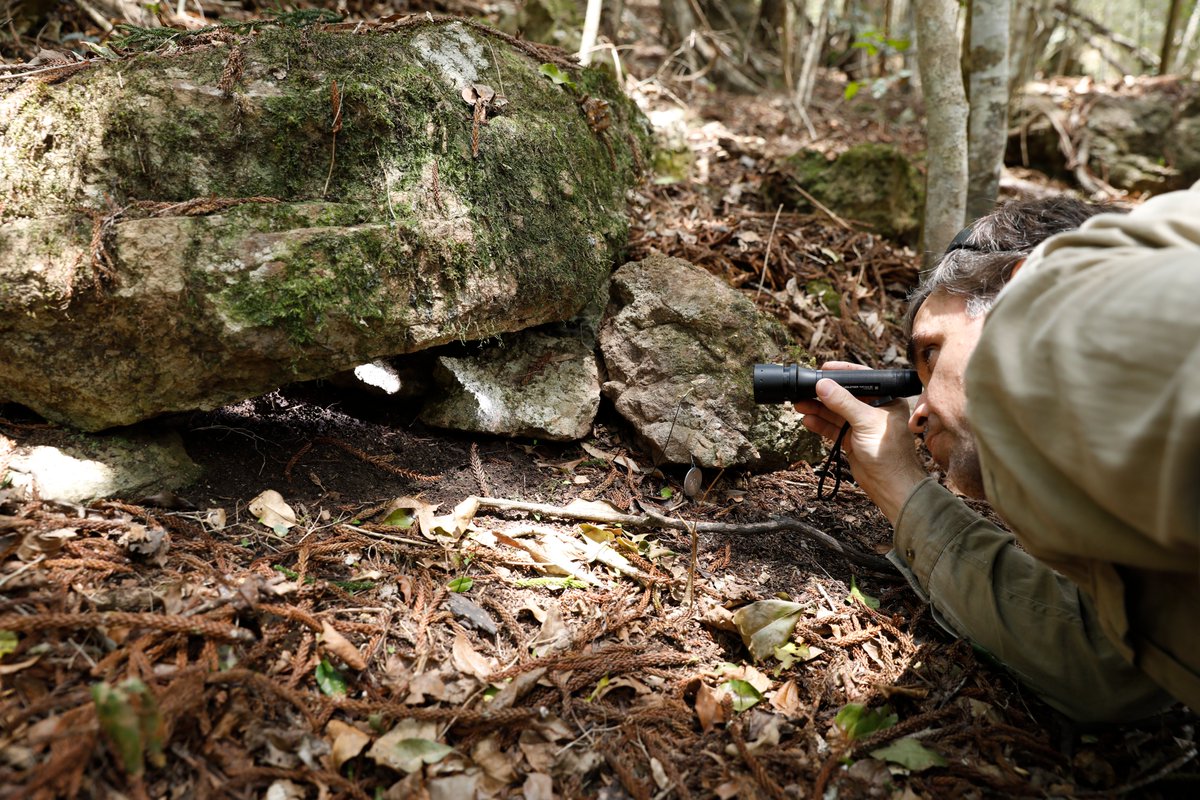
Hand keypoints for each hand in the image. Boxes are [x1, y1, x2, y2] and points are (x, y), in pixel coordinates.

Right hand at [793, 362, 927, 523]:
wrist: (890, 485)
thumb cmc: (889, 452)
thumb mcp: (865, 421)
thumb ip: (843, 403)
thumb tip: (823, 385)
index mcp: (886, 399)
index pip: (862, 380)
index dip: (842, 373)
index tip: (824, 369)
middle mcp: (874, 410)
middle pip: (844, 396)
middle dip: (824, 394)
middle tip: (805, 390)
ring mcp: (861, 425)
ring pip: (835, 412)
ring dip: (818, 409)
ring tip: (799, 404)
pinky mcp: (851, 439)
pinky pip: (832, 427)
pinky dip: (820, 424)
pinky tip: (808, 420)